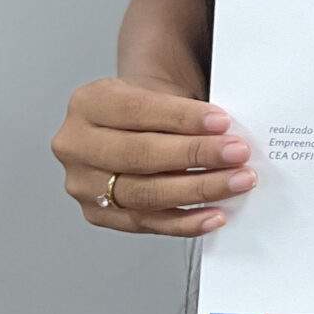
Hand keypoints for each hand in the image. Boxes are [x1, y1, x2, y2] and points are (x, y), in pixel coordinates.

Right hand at [52, 76, 255, 236]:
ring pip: (145, 194)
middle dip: (195, 155)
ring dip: (198, 189)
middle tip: (237, 153)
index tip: (222, 122)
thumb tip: (227, 135)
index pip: (138, 111)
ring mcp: (83, 185)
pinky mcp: (98, 214)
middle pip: (140, 155)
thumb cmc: (147, 107)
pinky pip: (147, 223)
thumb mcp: (157, 90)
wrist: (127, 126)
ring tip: (237, 181)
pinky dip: (185, 222)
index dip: (182, 118)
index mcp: (88, 104)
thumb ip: (184, 110)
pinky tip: (214, 215)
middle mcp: (75, 146)